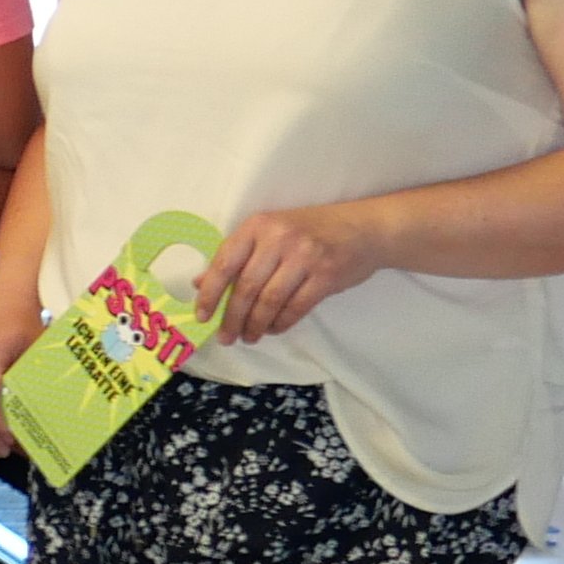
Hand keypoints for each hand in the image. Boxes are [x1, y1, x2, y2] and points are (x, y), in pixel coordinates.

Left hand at [193, 204, 377, 342]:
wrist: (364, 228)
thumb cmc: (309, 231)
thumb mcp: (269, 232)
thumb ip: (236, 256)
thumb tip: (200, 283)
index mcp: (258, 226)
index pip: (225, 264)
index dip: (210, 294)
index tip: (202, 316)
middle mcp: (279, 238)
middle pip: (246, 287)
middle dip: (233, 318)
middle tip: (227, 337)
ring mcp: (305, 256)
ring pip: (270, 301)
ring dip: (256, 325)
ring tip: (249, 337)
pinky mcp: (326, 275)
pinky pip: (296, 307)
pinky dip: (281, 323)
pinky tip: (273, 329)